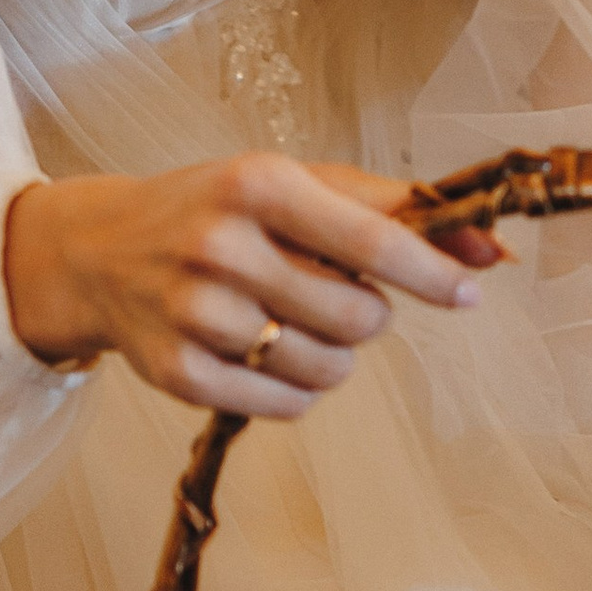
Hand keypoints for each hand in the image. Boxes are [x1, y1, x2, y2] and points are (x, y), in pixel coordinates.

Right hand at [3, 152, 498, 413]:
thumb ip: (392, 211)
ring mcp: (194, 314)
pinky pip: (285, 405)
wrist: (100, 252)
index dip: (432, 273)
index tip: (470, 291)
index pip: (370, 240)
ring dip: (334, 355)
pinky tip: (268, 354)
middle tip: (336, 295)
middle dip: (368, 315)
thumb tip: (490, 248)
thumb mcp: (294, 186)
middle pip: (356, 316)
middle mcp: (220, 246)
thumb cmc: (218, 211)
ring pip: (325, 368)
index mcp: (256, 185)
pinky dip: (297, 391)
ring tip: (297, 323)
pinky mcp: (178, 373)